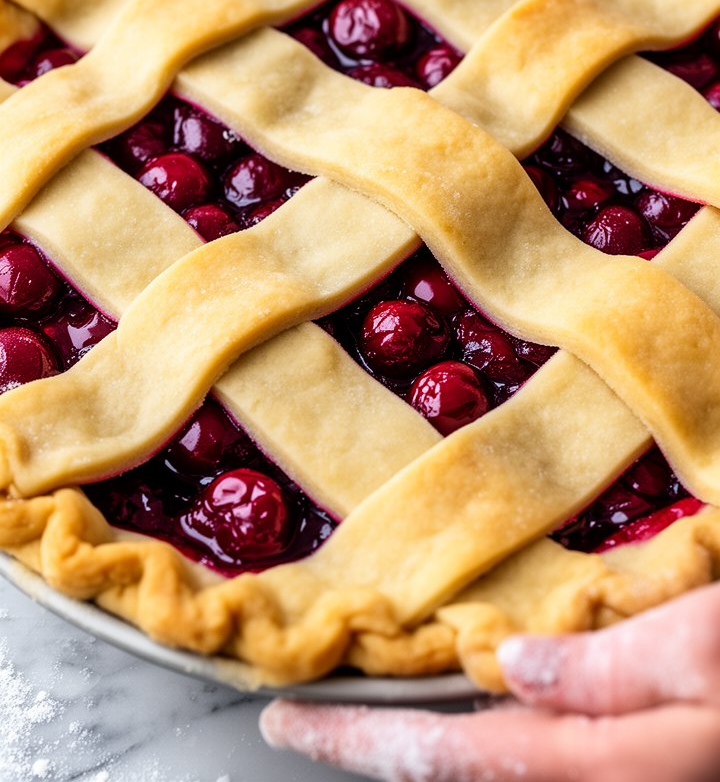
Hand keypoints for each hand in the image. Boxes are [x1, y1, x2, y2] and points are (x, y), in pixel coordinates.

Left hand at [261, 583, 719, 781]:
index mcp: (599, 759)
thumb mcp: (708, 649)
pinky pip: (547, 759)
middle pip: (465, 774)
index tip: (284, 721)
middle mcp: (602, 779)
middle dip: (383, 750)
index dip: (360, 740)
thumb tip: (511, 669)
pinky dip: (491, 742)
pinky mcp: (639, 758)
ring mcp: (621, 773)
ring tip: (369, 711)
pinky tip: (485, 707)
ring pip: (501, 769)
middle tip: (309, 717)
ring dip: (433, 744)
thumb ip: (607, 669)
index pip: (449, 755)